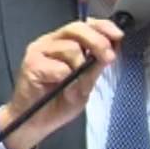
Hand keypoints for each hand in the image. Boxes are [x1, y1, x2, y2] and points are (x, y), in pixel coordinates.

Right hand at [0, 18, 121, 148]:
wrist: (34, 123)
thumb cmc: (57, 103)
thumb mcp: (84, 86)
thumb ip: (94, 68)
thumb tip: (111, 52)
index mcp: (65, 42)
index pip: (86, 25)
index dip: (102, 27)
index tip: (118, 36)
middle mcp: (51, 42)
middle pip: (77, 28)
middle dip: (97, 41)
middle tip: (108, 57)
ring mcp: (39, 51)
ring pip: (70, 48)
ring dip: (79, 68)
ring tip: (73, 86)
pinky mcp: (31, 64)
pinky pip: (59, 67)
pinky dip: (65, 78)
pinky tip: (59, 88)